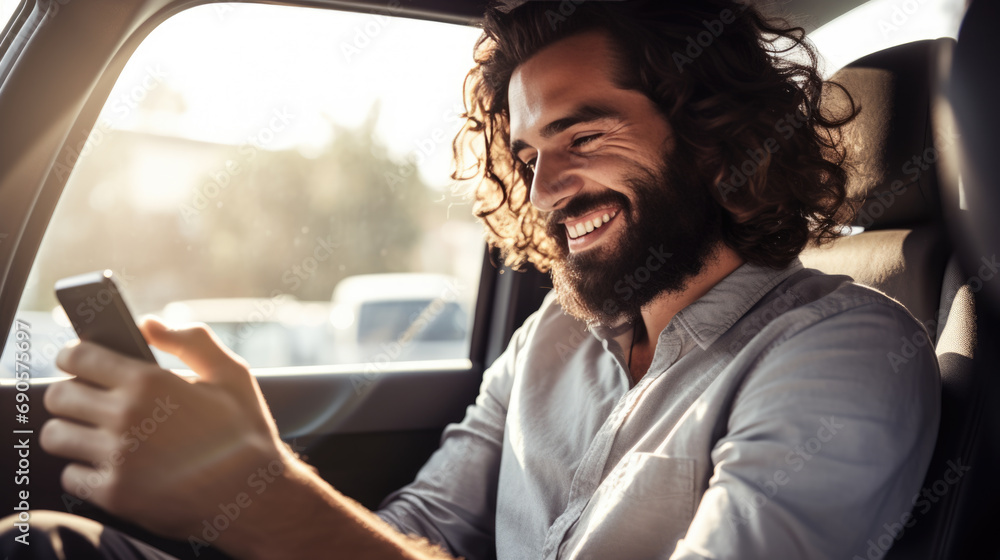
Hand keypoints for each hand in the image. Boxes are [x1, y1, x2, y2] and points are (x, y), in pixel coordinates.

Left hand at [40, 317, 289, 539]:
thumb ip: (190, 340)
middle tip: (86, 401)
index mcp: (150, 382)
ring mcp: (117, 457)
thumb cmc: (244, 432)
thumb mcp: (231, 373)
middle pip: (58, 396)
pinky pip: (71, 475)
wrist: (253, 495)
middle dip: (69, 393)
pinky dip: (84, 471)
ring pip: (55, 436)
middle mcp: (126, 417)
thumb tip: (148, 323)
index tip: (77, 363)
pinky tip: (109, 466)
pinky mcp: (114, 494)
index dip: (72, 356)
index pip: (78, 357)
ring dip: (69, 431)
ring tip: (91, 434)